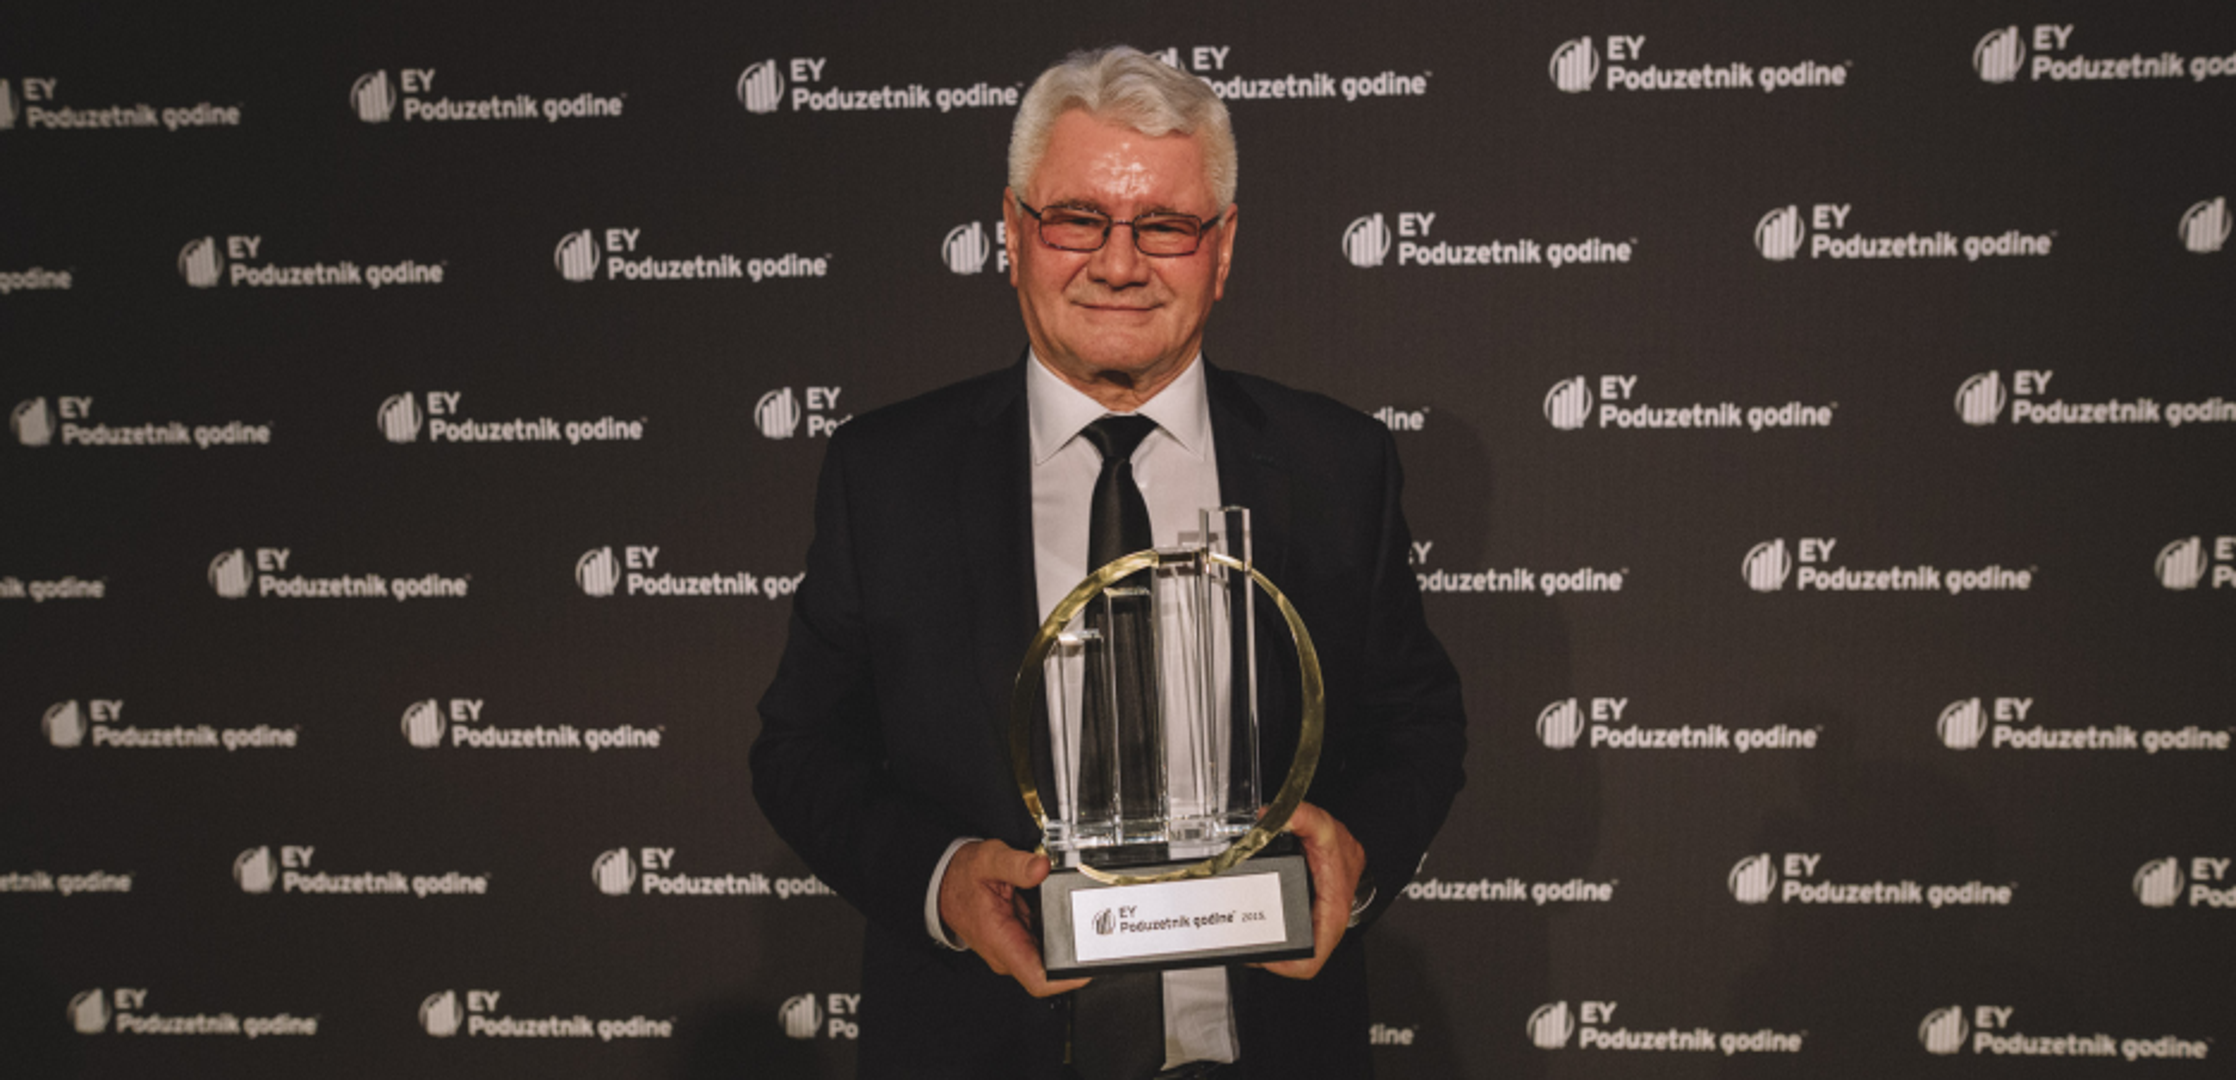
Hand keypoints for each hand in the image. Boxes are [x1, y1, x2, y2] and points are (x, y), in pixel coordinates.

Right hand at [937, 839, 1090, 997]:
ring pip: (1049, 954)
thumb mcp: (988, 861)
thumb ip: (1016, 864)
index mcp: (1001, 942)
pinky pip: (1043, 941)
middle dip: (1074, 950)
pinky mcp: (1017, 940)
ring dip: (1064, 938)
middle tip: (1090, 924)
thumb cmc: (961, 877)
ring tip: (1073, 911)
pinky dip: (1054, 927)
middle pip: (1051, 968)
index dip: (1068, 979)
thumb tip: (1042, 867)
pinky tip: (1053, 908)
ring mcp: (1013, 949)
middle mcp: (1008, 953)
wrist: (943, 882)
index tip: (1089, 965)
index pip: (1039, 980)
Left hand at [1254, 800, 1365, 979]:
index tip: (1261, 953)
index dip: (1283, 965)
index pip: (1309, 961)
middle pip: (1294, 955)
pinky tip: (1254, 914)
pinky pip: (1287, 929)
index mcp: (1330, 915)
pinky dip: (1270, 926)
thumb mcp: (1322, 827)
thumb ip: (1299, 817)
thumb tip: (1268, 816)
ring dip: (1267, 939)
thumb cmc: (1342, 845)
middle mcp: (1322, 923)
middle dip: (1267, 951)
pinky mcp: (1306, 914)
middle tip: (1242, 939)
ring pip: (1290, 944)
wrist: (1351, 844)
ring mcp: (1314, 921)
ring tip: (1243, 929)